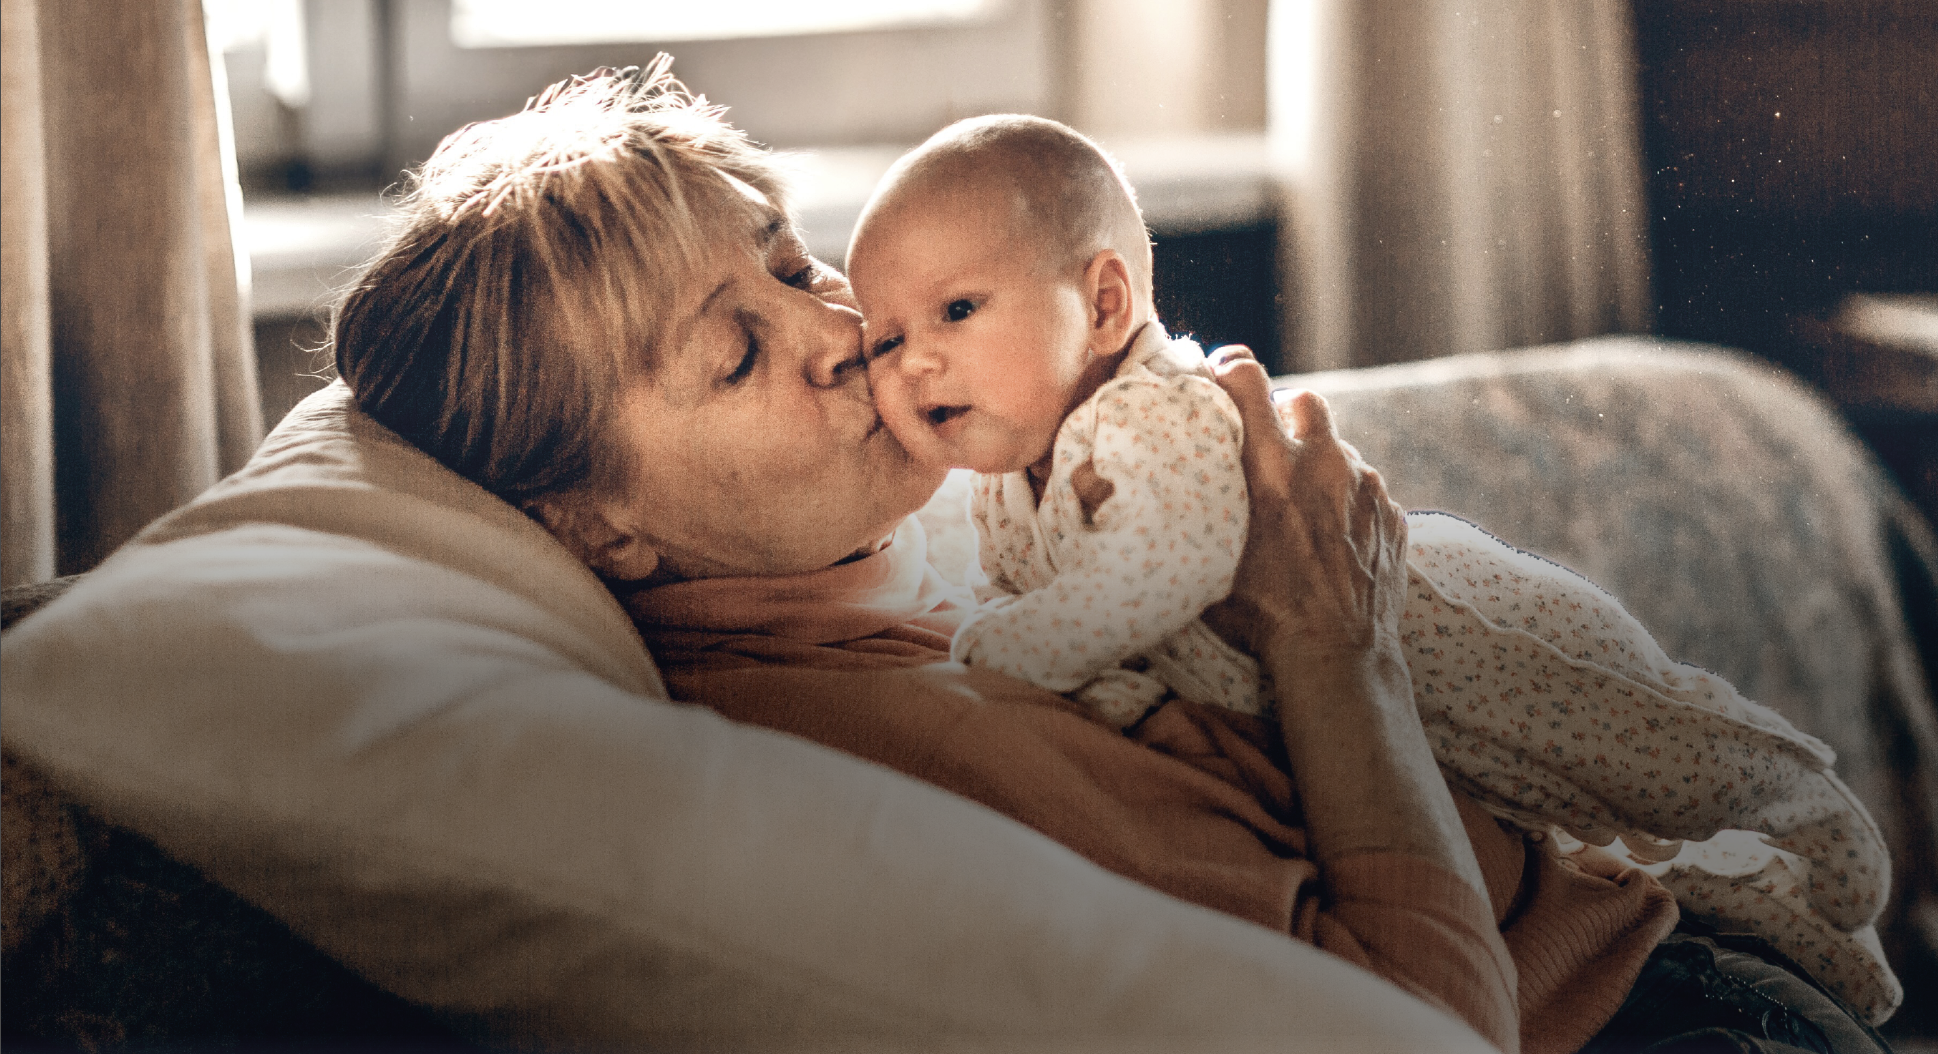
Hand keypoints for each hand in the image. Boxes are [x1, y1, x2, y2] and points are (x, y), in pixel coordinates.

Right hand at [1200, 347, 1408, 665]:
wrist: (1338, 654)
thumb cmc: (1263, 615)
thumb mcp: (1209, 559)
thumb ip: (1199, 512)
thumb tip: (1171, 494)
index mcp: (1269, 468)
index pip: (1247, 379)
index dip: (1230, 369)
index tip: (1220, 378)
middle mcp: (1321, 464)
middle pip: (1303, 400)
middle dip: (1285, 414)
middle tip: (1270, 447)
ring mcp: (1364, 486)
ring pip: (1339, 449)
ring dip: (1319, 465)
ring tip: (1303, 507)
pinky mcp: (1392, 513)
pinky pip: (1366, 489)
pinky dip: (1347, 502)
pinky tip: (1333, 539)